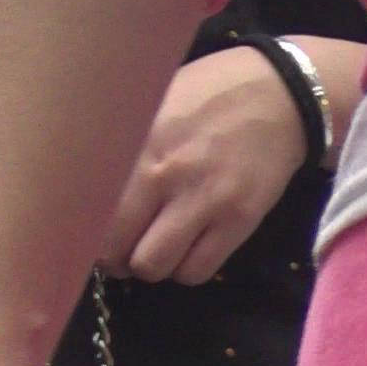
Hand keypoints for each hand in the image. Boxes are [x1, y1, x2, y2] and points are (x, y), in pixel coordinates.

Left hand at [100, 47, 307, 288]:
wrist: (278, 95)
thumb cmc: (208, 94)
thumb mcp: (154, 102)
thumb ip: (124, 142)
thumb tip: (89, 180)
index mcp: (138, 144)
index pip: (94, 209)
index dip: (89, 231)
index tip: (95, 232)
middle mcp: (165, 176)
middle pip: (118, 248)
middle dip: (115, 258)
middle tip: (122, 250)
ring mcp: (204, 202)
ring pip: (155, 267)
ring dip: (152, 265)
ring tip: (158, 248)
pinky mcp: (237, 221)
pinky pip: (197, 271)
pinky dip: (186, 269)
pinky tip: (187, 249)